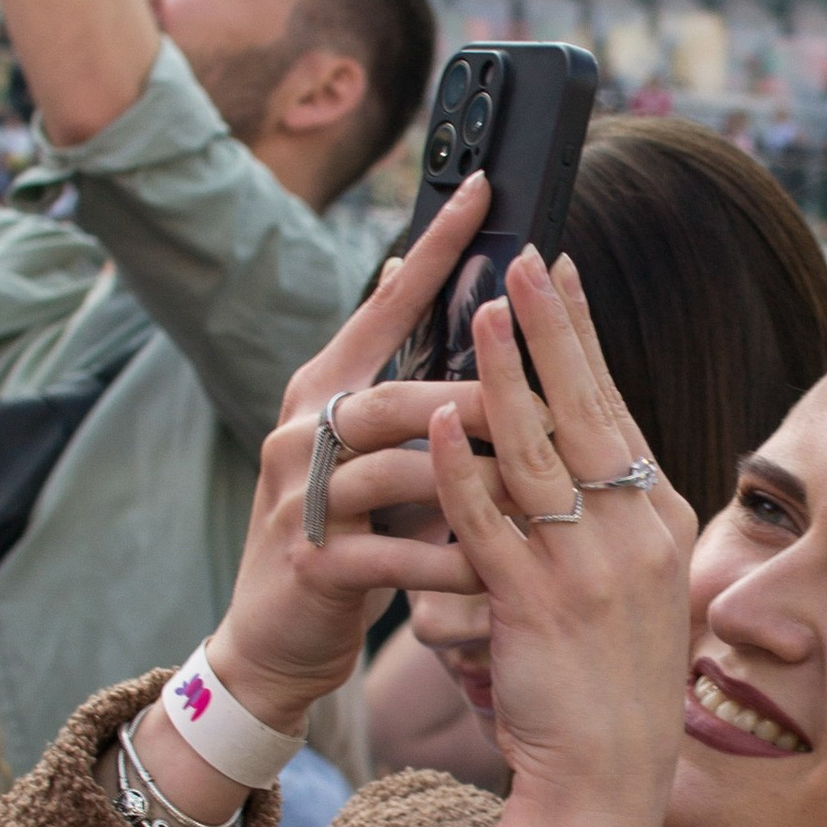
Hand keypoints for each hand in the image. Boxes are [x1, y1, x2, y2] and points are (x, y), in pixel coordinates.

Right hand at [187, 178, 497, 750]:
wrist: (276, 637)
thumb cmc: (345, 534)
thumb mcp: (368, 448)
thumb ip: (392, 376)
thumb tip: (408, 272)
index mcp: (324, 391)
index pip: (384, 306)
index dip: (432, 251)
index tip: (481, 189)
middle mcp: (302, 431)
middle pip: (394, 392)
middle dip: (475, 393)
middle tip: (551, 397)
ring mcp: (297, 498)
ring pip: (393, 469)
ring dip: (472, 480)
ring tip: (538, 490)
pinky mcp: (309, 563)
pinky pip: (389, 553)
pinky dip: (447, 560)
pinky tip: (494, 568)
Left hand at [425, 247, 694, 826]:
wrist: (611, 775)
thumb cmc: (609, 678)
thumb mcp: (629, 581)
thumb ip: (604, 509)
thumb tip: (571, 436)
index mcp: (658, 518)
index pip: (615, 404)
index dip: (582, 336)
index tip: (558, 271)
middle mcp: (635, 533)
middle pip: (587, 408)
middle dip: (551, 329)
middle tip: (522, 260)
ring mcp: (590, 569)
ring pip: (540, 453)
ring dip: (505, 378)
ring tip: (479, 316)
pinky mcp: (539, 606)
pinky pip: (495, 524)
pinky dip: (464, 469)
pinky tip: (440, 422)